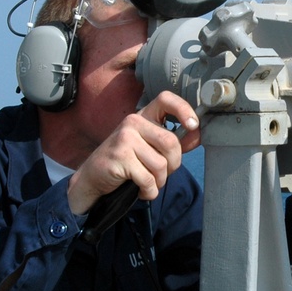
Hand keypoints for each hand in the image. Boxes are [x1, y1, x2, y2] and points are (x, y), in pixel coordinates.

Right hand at [67, 92, 199, 214]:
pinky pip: (148, 179)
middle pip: (171, 142)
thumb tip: (197, 136)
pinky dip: (149, 191)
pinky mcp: (119, 157)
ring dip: (159, 181)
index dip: (184, 109)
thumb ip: (174, 143)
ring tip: (147, 182)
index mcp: (143, 116)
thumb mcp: (150, 148)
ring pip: (161, 164)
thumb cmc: (128, 162)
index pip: (166, 99)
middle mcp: (133, 122)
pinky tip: (141, 190)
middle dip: (173, 165)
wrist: (94, 177)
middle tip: (162, 174)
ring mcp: (124, 138)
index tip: (193, 125)